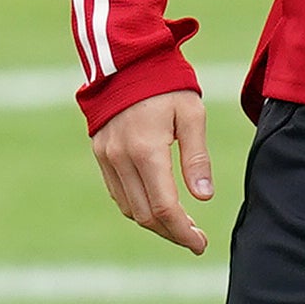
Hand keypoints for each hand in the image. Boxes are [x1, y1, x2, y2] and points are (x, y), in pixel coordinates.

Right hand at [90, 86, 214, 254]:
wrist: (125, 59)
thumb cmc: (166, 83)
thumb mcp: (192, 114)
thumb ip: (197, 158)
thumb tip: (204, 197)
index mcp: (147, 150)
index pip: (165, 208)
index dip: (183, 232)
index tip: (201, 244)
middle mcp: (121, 158)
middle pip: (145, 215)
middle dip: (171, 233)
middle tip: (195, 238)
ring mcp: (107, 157)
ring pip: (129, 208)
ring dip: (154, 223)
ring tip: (179, 225)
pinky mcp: (100, 153)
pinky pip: (118, 192)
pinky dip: (137, 206)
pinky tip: (156, 205)